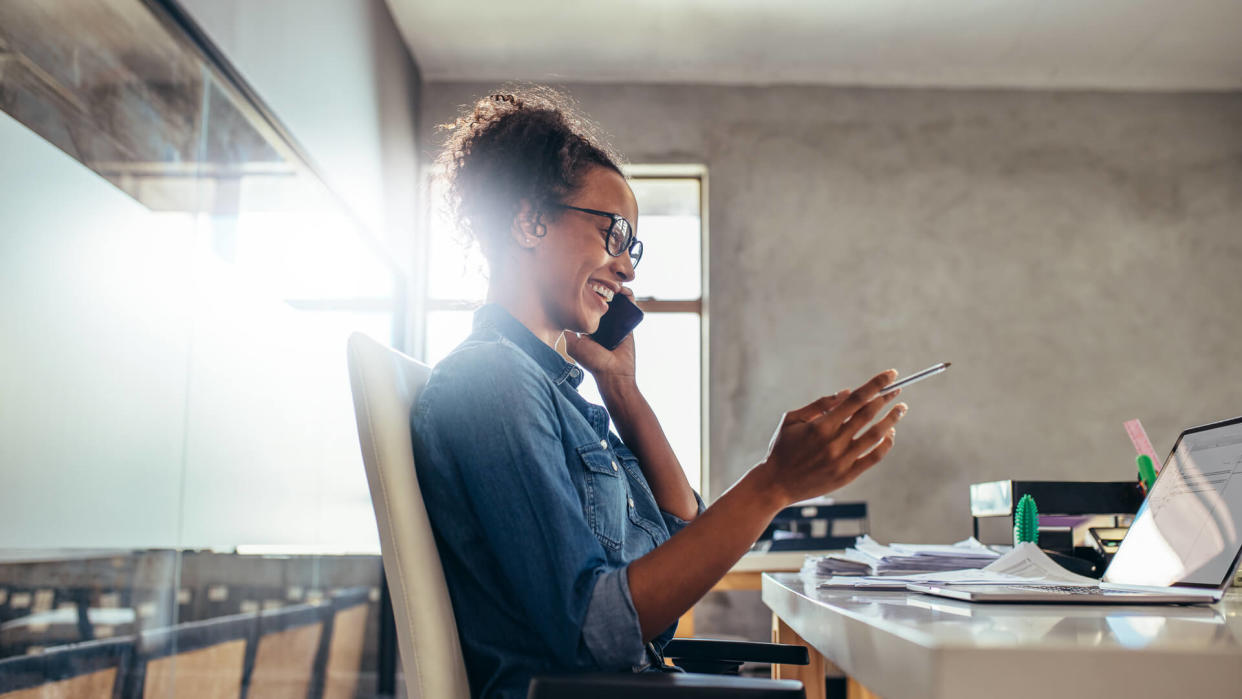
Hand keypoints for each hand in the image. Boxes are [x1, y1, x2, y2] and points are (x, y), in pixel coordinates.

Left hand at [563, 287, 636, 387]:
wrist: (614, 373)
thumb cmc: (593, 361)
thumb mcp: (573, 345)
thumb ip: (568, 331)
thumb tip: (560, 314)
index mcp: (588, 326)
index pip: (588, 305)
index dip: (588, 293)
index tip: (587, 284)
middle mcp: (602, 323)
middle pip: (602, 300)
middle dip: (602, 288)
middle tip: (601, 282)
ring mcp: (615, 322)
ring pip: (616, 300)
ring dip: (615, 289)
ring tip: (613, 286)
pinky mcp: (628, 322)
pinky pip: (630, 306)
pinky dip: (628, 295)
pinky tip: (623, 291)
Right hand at [751, 369, 907, 506]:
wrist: (775, 485)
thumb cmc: (781, 449)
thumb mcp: (792, 420)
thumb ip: (820, 405)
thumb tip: (846, 393)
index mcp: (821, 425)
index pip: (856, 399)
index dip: (876, 384)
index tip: (890, 374)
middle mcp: (834, 442)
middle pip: (868, 414)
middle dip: (886, 398)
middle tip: (897, 389)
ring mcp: (842, 460)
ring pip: (876, 435)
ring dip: (891, 419)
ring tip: (900, 409)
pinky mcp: (847, 475)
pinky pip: (874, 457)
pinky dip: (886, 444)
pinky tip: (890, 433)